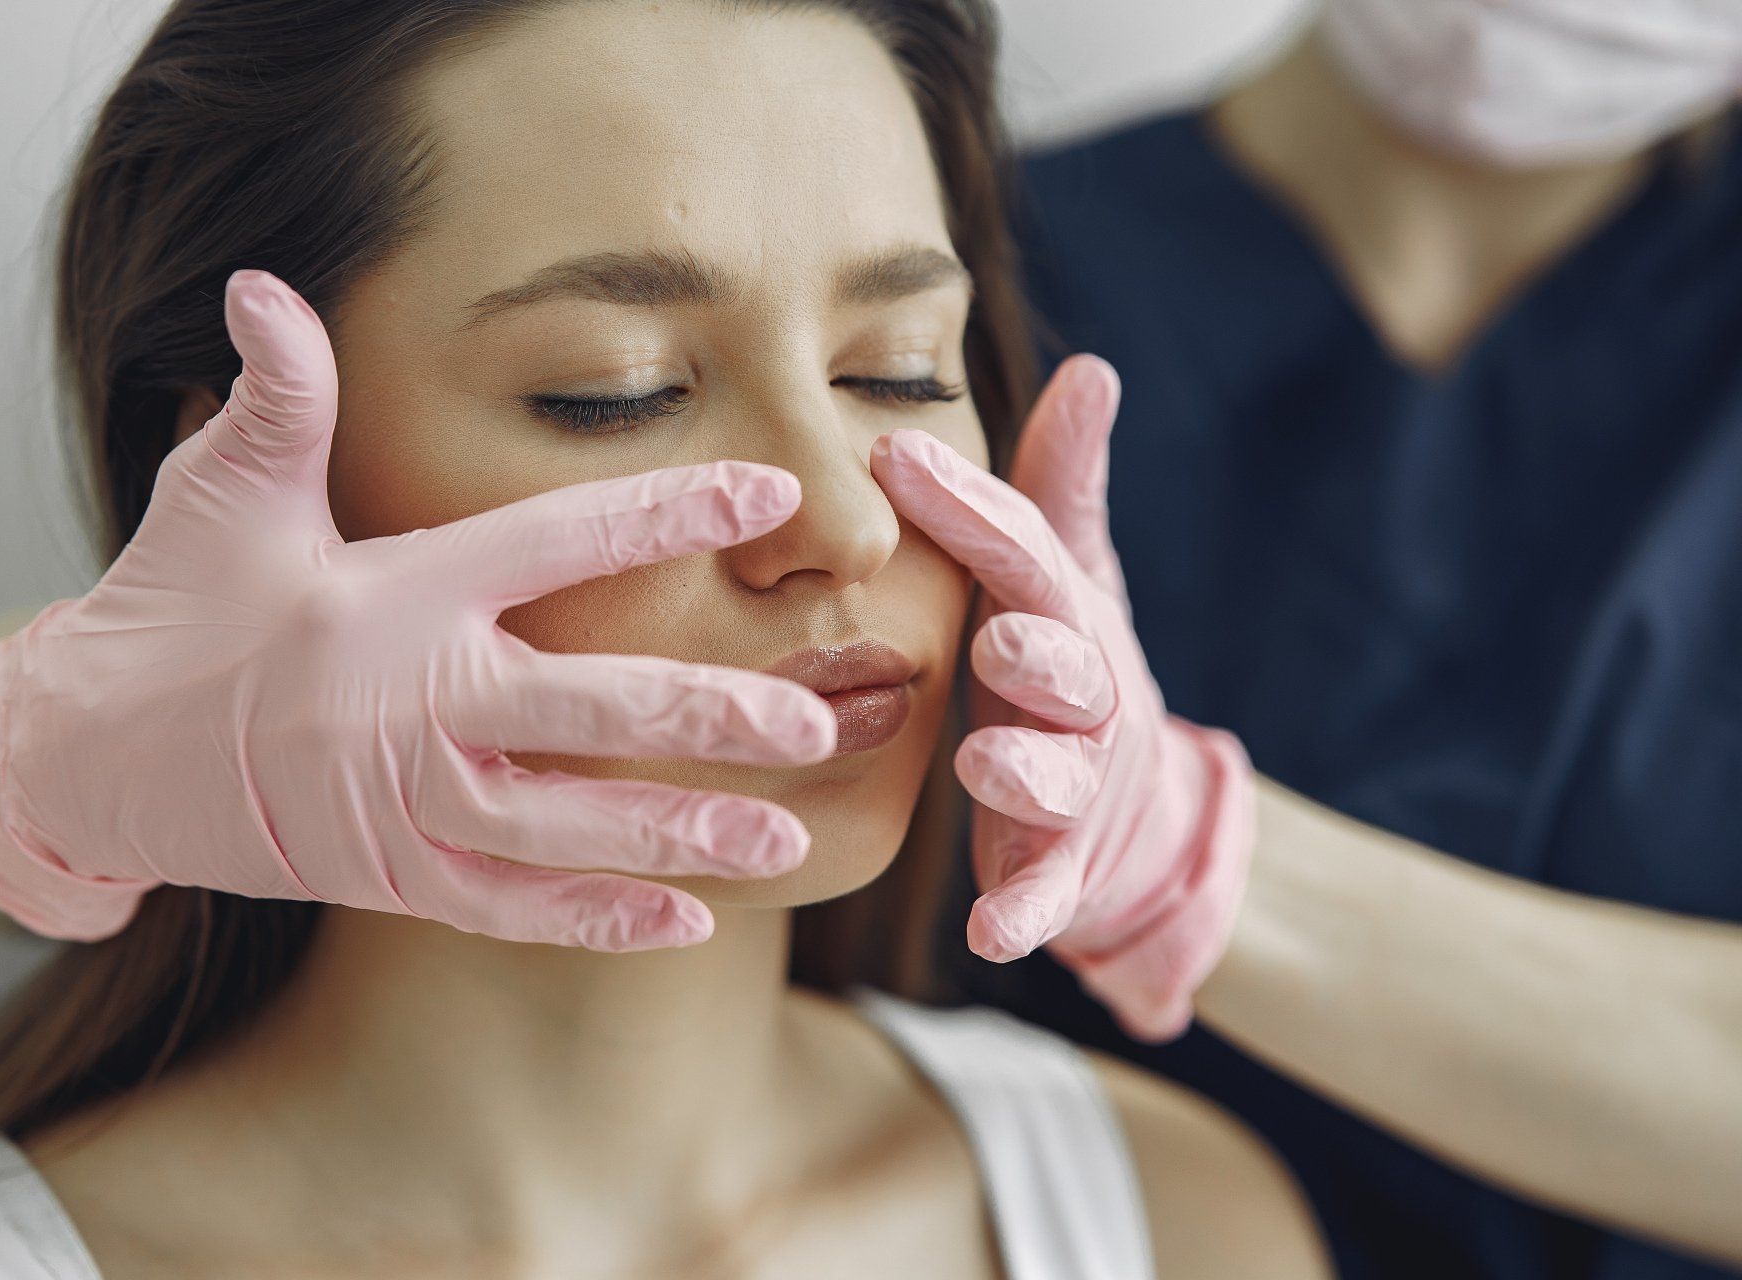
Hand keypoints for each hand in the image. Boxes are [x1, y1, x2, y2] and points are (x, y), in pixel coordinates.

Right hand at [0, 270, 835, 950]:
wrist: (89, 757)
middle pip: (582, 714)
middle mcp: (411, 705)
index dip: (660, 514)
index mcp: (393, 598)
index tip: (767, 492)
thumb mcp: (221, 496)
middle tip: (812, 720)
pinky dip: (596, 917)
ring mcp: (403, 805)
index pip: (549, 543)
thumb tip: (264, 283)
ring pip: (564, 830)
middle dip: (702, 717)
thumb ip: (277, 399)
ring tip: (788, 839)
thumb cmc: (175, 610)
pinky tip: (689, 917)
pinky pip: (510, 907)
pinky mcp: (393, 877)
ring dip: (677, 835)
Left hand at [870, 355, 1252, 1039]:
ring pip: (1057, 781)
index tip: (895, 457)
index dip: (971, 511)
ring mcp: (1079, 792)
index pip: (1026, 557)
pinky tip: (990, 938)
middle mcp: (1084, 702)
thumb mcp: (1074, 578)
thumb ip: (1064, 486)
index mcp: (1067, 619)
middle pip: (1067, 669)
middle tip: (994, 633)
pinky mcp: (1062, 872)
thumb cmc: (1072, 673)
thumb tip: (1094, 366)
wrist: (1140, 819)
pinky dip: (1025, 916)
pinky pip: (1046, 897)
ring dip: (1026, 775)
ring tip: (985, 766)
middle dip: (1037, 651)